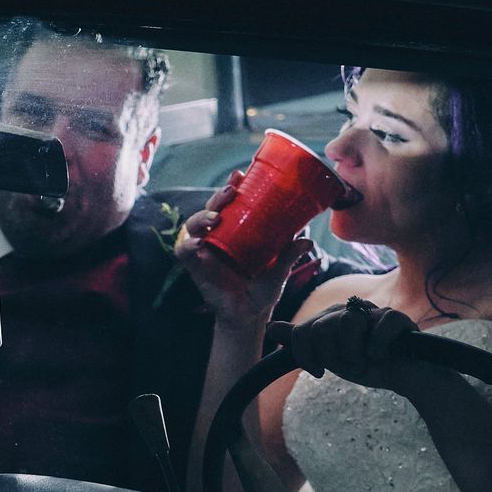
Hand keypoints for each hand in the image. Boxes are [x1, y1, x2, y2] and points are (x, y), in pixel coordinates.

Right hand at [173, 170, 318, 327]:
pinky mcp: (196, 267)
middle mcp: (219, 236)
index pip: (230, 203)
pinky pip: (185, 252)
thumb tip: (307, 240)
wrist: (249, 316)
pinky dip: (188, 246)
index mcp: (237, 231)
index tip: (239, 174)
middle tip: (231, 192)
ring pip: (194, 225)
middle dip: (218, 197)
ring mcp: (205, 251)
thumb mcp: (279, 270)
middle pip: (211, 208)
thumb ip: (289, 255)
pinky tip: (197, 244)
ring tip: (215, 218)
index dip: (231, 186)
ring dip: (202, 217)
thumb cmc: (263, 289)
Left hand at [279, 297, 418, 390]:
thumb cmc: (367, 365)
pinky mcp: (396, 317)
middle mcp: (350, 309)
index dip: (307, 356)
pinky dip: (377, 348)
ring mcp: (374, 310)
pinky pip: (377, 327)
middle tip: (350, 364)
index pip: (302, 331)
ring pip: (347, 323)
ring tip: (366, 359)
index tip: (320, 371)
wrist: (403, 377)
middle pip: (320, 329)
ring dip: (355, 354)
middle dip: (333, 356)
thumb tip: (271, 327)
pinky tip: (383, 354)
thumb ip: (302, 341)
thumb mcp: (328, 356)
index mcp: (331, 317)